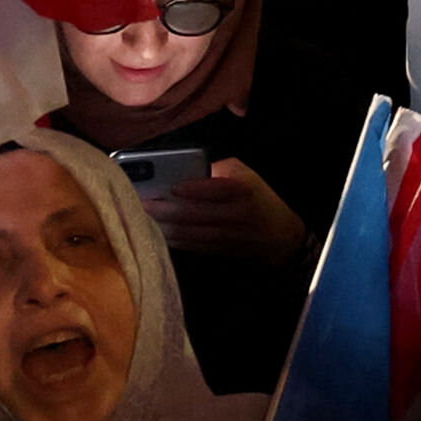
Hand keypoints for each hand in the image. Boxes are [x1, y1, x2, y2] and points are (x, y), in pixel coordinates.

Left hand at [145, 158, 307, 262]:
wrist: (281, 238)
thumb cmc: (261, 201)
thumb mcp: (248, 177)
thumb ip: (220, 170)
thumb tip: (186, 169)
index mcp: (242, 191)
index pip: (213, 188)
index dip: (189, 188)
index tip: (169, 186)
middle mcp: (232, 215)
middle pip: (190, 214)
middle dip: (161, 209)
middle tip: (140, 202)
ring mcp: (222, 236)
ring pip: (183, 232)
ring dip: (159, 225)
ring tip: (139, 216)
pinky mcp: (214, 251)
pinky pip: (185, 244)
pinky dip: (168, 237)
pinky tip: (154, 229)